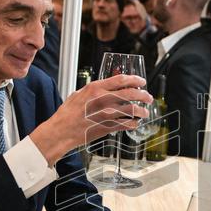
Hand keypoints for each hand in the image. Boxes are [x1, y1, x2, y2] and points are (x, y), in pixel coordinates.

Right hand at [30, 74, 151, 163]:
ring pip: (132, 110)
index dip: (135, 79)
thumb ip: (93, 90)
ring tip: (145, 112)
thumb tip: (104, 87)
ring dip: (142, 111)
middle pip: (131, 93)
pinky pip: (127, 124)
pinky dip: (133, 124)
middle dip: (143, 95)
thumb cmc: (67, 113)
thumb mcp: (79, 94)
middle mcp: (103, 99)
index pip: (121, 79)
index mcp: (96, 88)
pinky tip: (135, 123)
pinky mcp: (108, 127)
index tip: (141, 81)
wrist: (62, 131)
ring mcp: (107, 114)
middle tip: (148, 97)